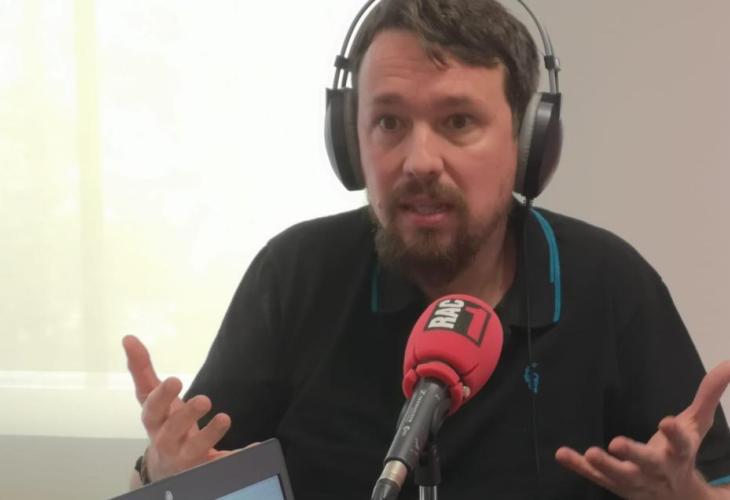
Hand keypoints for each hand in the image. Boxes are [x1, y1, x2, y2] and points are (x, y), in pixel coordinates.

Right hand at [123, 335, 232, 482]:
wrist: (168, 468)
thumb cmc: (162, 424)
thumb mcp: (152, 399)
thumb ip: (142, 370)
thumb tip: (129, 338)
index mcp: (154, 422)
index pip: (152, 410)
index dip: (161, 397)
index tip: (174, 380)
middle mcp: (167, 441)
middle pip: (172, 431)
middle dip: (186, 416)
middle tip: (204, 399)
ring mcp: (186, 457)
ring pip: (195, 449)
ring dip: (210, 434)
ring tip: (224, 418)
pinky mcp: (207, 466)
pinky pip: (221, 463)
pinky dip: (236, 456)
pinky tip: (253, 446)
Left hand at [555, 360, 729, 499]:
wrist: (677, 498)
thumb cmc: (682, 453)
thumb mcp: (696, 424)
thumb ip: (708, 394)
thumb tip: (727, 363)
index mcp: (679, 454)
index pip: (681, 444)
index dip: (675, 435)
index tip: (666, 421)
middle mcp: (658, 470)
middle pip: (648, 464)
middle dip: (635, 455)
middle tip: (617, 442)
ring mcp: (635, 481)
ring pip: (619, 476)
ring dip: (605, 465)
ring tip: (591, 452)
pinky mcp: (614, 484)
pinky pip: (594, 477)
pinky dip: (578, 466)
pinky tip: (561, 454)